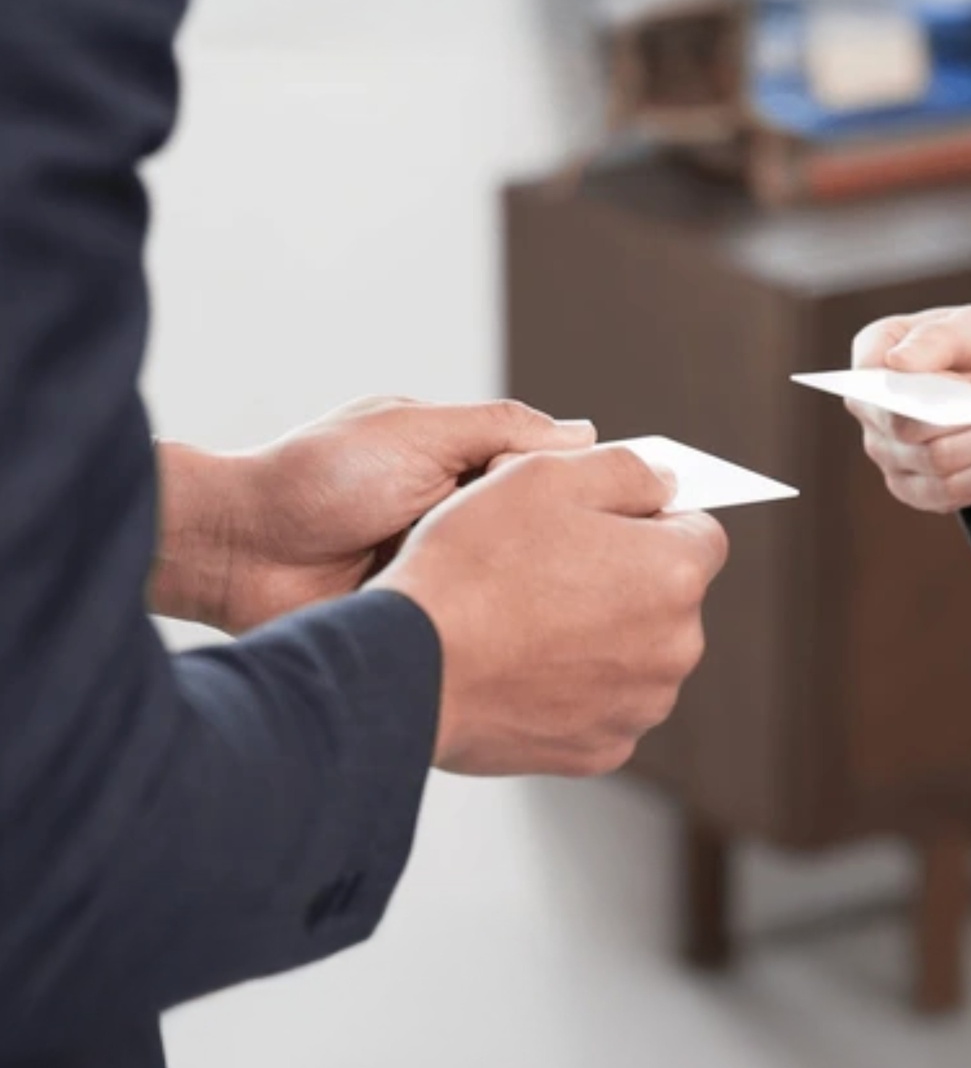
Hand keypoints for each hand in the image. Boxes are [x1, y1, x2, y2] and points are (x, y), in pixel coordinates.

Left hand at [153, 398, 593, 632]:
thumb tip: (586, 434)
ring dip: (541, 596)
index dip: (591, 493)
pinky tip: (535, 639)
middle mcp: (463, 522)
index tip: (640, 508)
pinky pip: (482, 629)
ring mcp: (448, 575)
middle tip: (619, 563)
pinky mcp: (429, 623)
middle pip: (545, 536)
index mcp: (466, 467)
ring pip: (520, 586)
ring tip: (585, 608)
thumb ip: (499, 428)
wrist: (234, 551)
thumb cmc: (316, 477)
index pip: (551, 479)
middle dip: (576, 551)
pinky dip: (503, 633)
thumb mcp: (415, 433)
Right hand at [373, 446, 730, 777]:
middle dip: (626, 578)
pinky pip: (606, 704)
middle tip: (550, 569)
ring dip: (603, 635)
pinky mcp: (603, 749)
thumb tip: (665, 482)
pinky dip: (576, 687)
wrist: (408, 665)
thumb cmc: (473, 564)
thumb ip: (624, 470)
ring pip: (640, 653)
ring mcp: (641, 705)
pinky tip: (525, 667)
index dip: (650, 520)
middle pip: (670, 596)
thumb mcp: (546, 474)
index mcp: (675, 571)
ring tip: (529, 620)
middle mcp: (677, 646)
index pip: (699, 532)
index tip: (601, 525)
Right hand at [849, 305, 970, 513]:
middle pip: (904, 427)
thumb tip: (895, 362)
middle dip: (966, 413)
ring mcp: (887, 452)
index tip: (968, 375)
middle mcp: (869, 409)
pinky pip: (945, 492)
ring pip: (933, 461)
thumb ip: (938, 337)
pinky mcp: (913, 488)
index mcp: (873, 357)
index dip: (922, 385)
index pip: (870, 381)